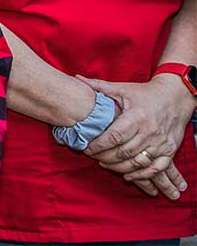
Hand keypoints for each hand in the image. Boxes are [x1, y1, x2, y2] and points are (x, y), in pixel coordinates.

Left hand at [79, 74, 194, 198]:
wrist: (175, 97)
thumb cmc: (145, 94)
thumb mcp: (122, 89)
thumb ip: (99, 86)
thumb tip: (77, 78)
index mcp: (136, 116)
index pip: (114, 136)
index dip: (99, 145)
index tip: (86, 148)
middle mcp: (149, 132)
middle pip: (124, 152)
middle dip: (105, 157)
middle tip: (92, 157)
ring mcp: (160, 143)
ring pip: (137, 162)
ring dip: (119, 167)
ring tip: (104, 164)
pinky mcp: (169, 150)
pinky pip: (155, 168)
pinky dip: (141, 175)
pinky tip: (127, 175)